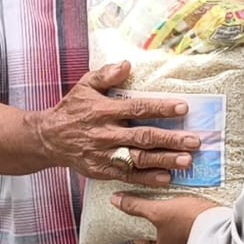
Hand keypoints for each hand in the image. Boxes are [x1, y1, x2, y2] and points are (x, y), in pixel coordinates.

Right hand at [33, 62, 200, 185]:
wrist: (48, 139)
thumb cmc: (72, 109)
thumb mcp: (85, 86)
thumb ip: (106, 75)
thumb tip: (126, 65)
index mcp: (104, 110)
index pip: (137, 109)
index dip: (161, 108)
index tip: (183, 107)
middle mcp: (106, 134)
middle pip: (143, 137)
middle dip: (171, 139)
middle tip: (194, 140)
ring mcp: (105, 154)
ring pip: (138, 159)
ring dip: (164, 161)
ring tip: (186, 161)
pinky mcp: (102, 170)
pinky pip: (128, 176)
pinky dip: (147, 178)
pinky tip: (166, 178)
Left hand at [113, 193, 220, 243]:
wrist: (222, 230)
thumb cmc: (190, 223)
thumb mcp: (159, 211)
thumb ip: (137, 207)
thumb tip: (116, 201)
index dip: (147, 242)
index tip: (145, 236)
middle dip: (169, 243)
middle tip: (170, 230)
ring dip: (186, 243)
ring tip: (189, 228)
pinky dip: (203, 243)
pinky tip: (206, 233)